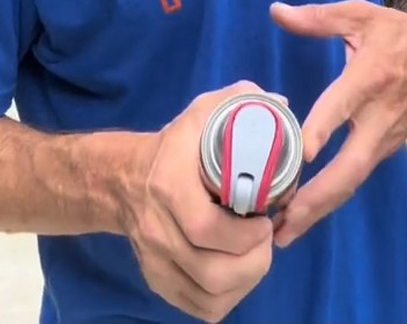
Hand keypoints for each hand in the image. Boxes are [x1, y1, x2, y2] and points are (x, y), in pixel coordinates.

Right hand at [124, 82, 278, 321]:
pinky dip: (228, 299)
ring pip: (209, 296)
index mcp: (168, 187)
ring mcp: (156, 261)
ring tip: (255, 255)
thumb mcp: (203, 112)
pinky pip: (200, 309)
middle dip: (254, 263)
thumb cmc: (177, 147)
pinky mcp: (159, 282)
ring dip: (245, 282)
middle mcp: (157, 231)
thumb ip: (241, 102)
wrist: (124, 180)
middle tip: (265, 239)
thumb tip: (281, 106)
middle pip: (212, 272)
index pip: (205, 229)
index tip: (266, 221)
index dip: (245, 235)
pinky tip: (238, 274)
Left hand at [267, 0, 406, 247]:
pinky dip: (331, 198)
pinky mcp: (385, 147)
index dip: (321, 131)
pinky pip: (356, 176)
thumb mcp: (359, 14)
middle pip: (349, 167)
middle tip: (281, 225)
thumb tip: (276, 11)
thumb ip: (317, 18)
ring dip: (320, 208)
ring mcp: (385, 137)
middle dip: (315, 199)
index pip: (341, 108)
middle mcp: (379, 116)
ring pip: (353, 180)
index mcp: (369, 78)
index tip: (298, 154)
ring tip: (284, 234)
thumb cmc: (396, 31)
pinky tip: (304, 214)